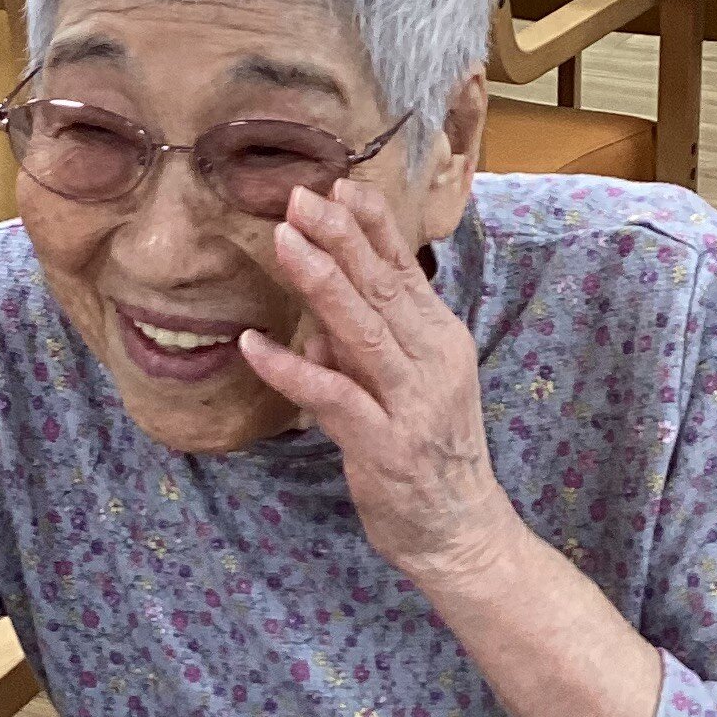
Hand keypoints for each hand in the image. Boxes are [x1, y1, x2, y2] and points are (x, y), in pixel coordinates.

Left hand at [238, 178, 516, 591]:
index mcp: (440, 339)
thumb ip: (365, 349)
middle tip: (299, 195)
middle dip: (340, 237)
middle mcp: (433, 360)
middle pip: (383, 287)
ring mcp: (411, 402)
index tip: (340, 183)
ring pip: (363, 329)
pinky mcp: (385, 444)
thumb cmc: (431, 454)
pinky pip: (333, 396)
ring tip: (284, 241)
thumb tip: (317, 317)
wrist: (461, 532)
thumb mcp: (407, 388)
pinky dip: (292, 368)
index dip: (372, 225)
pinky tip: (255, 346)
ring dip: (321, 281)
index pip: (405, 269)